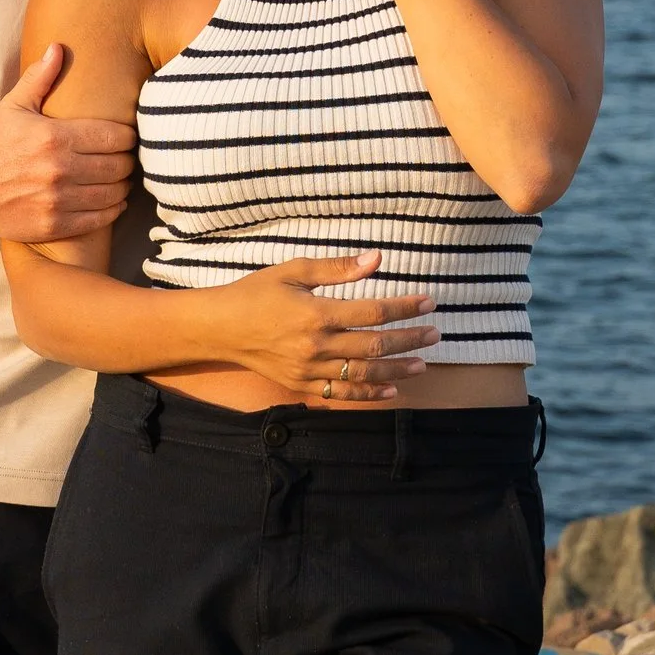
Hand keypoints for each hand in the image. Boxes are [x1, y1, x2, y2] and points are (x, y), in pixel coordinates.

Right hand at [0, 46, 134, 241]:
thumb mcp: (14, 106)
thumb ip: (40, 77)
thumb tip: (58, 47)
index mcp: (54, 136)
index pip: (115, 136)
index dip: (128, 136)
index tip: (126, 137)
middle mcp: (58, 169)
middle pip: (119, 166)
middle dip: (127, 161)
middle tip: (125, 159)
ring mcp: (56, 200)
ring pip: (113, 193)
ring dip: (122, 186)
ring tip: (119, 179)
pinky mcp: (54, 225)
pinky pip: (99, 219)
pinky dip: (112, 210)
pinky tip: (112, 201)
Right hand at [206, 254, 439, 402]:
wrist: (220, 328)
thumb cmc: (256, 292)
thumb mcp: (293, 270)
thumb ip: (336, 268)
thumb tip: (376, 259)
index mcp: (317, 313)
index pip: (374, 312)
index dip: (405, 307)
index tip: (428, 303)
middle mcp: (316, 345)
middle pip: (374, 345)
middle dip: (409, 340)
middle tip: (434, 334)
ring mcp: (309, 369)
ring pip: (362, 373)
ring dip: (396, 370)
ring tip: (422, 364)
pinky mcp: (302, 384)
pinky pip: (340, 394)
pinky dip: (367, 395)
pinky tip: (390, 391)